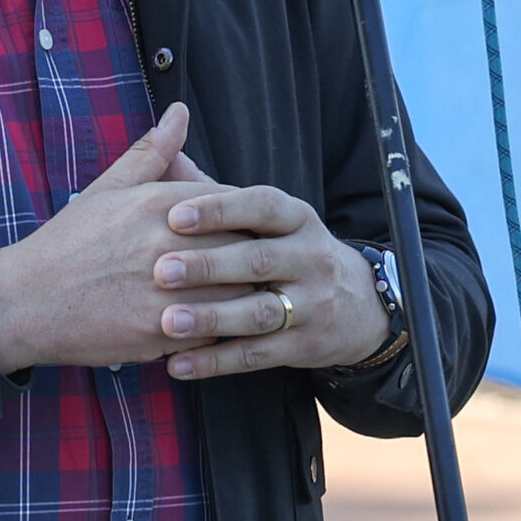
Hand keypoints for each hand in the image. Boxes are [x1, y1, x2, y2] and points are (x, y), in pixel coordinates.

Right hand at [0, 104, 257, 372]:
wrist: (25, 303)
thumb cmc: (67, 243)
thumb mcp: (107, 190)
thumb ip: (151, 153)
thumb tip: (180, 112)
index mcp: (159, 203)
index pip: (236, 202)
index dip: (243, 214)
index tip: (239, 225)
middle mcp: (169, 244)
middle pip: (246, 246)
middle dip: (251, 253)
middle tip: (247, 260)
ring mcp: (170, 291)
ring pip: (240, 291)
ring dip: (243, 292)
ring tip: (236, 293)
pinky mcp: (166, 333)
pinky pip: (218, 330)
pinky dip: (221, 327)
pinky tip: (211, 323)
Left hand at [151, 186, 389, 378]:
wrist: (359, 306)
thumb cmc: (289, 250)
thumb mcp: (268, 218)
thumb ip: (217, 191)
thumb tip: (166, 154)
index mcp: (296, 218)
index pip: (262, 207)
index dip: (219, 211)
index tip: (174, 216)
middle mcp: (309, 257)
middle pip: (258, 260)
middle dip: (209, 266)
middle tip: (161, 271)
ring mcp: (311, 305)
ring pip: (260, 312)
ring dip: (211, 318)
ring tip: (167, 323)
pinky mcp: (304, 346)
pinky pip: (258, 355)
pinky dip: (216, 362)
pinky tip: (177, 365)